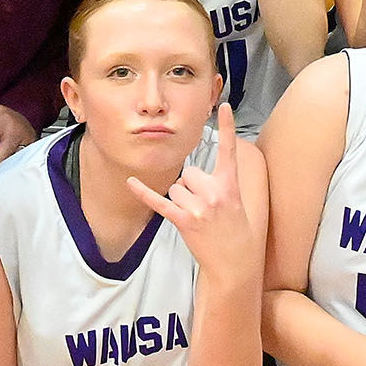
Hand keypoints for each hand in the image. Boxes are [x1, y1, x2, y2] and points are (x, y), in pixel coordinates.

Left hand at [127, 104, 257, 271]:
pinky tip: (131, 182)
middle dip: (192, 187)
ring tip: (197, 217)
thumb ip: (216, 183)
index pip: (228, 150)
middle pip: (189, 173)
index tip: (223, 106)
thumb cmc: (233, 228)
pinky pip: (159, 202)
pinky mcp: (183, 220)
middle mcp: (214, 193)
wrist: (234, 260)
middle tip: (205, 207)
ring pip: (176, 188)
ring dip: (181, 201)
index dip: (227, 127)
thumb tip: (187, 177)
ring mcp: (198, 208)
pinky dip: (143, 192)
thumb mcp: (235, 201)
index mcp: (229, 185)